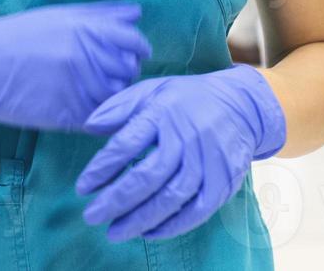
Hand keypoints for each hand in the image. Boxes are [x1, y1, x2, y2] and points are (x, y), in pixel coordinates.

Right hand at [0, 0, 151, 131]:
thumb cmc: (12, 37)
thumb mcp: (55, 16)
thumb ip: (98, 14)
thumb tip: (137, 12)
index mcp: (84, 28)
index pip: (134, 42)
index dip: (138, 51)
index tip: (132, 56)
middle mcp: (85, 55)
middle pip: (128, 71)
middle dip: (122, 74)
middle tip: (104, 76)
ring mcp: (77, 86)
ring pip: (117, 98)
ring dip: (111, 98)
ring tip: (89, 93)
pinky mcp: (66, 114)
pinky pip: (98, 120)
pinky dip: (97, 118)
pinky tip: (81, 111)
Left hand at [74, 63, 286, 241]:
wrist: (241, 105)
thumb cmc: (186, 99)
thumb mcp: (152, 90)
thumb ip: (119, 108)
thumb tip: (89, 127)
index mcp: (162, 113)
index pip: (126, 144)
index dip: (102, 169)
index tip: (82, 187)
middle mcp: (185, 139)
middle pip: (147, 177)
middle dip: (116, 201)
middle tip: (92, 216)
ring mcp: (207, 162)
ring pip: (170, 198)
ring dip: (140, 219)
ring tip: (115, 231)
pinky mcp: (223, 181)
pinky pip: (196, 211)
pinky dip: (172, 226)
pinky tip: (150, 232)